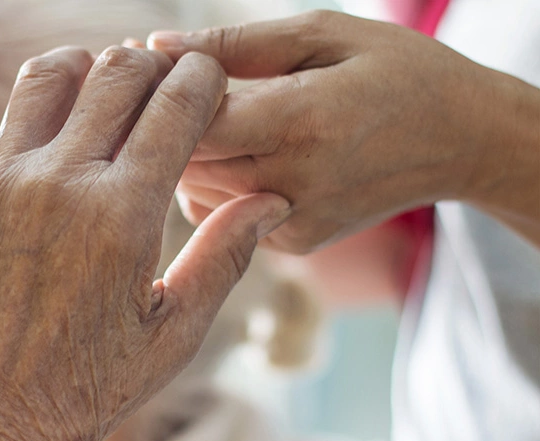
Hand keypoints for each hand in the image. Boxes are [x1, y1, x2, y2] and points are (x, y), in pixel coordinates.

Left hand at [0, 47, 290, 440]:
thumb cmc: (81, 397)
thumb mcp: (169, 338)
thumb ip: (222, 259)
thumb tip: (272, 199)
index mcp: (123, 214)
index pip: (178, 103)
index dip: (201, 79)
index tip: (205, 81)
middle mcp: (57, 184)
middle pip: (114, 75)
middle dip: (147, 67)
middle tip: (153, 85)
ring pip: (41, 79)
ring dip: (74, 67)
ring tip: (87, 82)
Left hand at [147, 10, 527, 252]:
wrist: (462, 140)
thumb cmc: (395, 70)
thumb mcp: (324, 34)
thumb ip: (235, 44)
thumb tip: (157, 48)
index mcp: (303, 122)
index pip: (194, 124)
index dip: (158, 97)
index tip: (141, 69)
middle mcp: (295, 183)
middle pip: (185, 162)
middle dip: (158, 126)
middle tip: (148, 90)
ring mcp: (293, 222)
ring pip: (193, 191)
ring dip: (176, 154)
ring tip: (188, 113)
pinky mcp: (293, 242)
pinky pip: (218, 212)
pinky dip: (209, 180)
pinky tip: (224, 149)